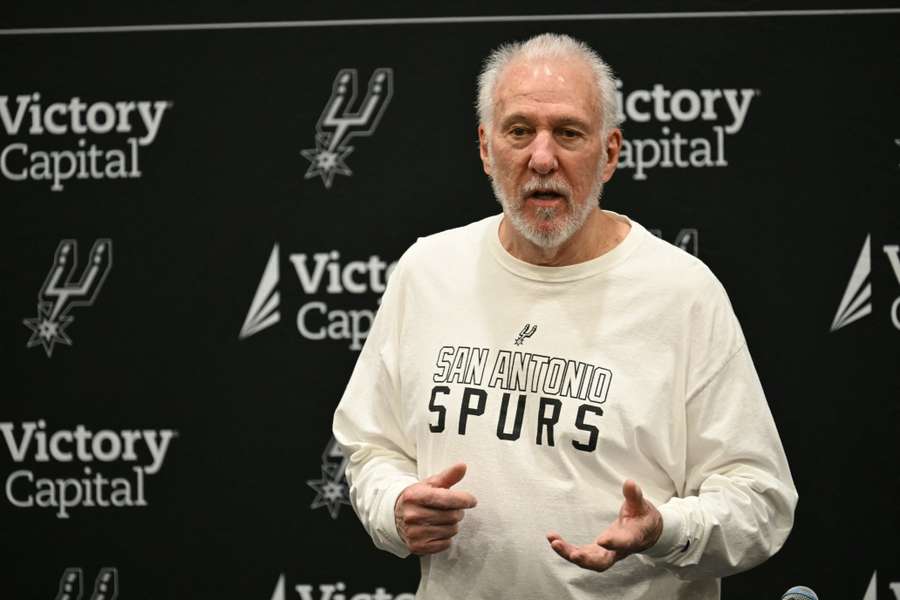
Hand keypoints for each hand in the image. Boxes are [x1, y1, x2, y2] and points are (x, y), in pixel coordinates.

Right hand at [395, 462, 476, 554]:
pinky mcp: (417, 546)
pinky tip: (438, 530)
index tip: (471, 500)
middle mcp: (412, 515)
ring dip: (452, 525)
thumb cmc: (418, 498)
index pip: (446, 499)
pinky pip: (445, 544)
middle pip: (452, 516)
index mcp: (415, 496)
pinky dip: (446, 538)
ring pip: (451, 530)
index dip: (464, 500)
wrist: (395, 516)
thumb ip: (447, 476)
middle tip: (453, 509)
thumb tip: (463, 466)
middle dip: (458, 512)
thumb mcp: (430, 484)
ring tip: (444, 519)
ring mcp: (414, 532)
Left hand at [547, 479, 662, 571]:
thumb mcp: (641, 505)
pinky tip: (554, 540)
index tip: (602, 540)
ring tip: (554, 542)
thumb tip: (629, 483)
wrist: (647, 533)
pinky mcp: (598, 551)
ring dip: (570, 554)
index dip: (614, 543)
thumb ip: (634, 496)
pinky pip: (581, 554)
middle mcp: (619, 550)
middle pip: (603, 562)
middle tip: (573, 555)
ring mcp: (607, 553)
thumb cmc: (643, 518)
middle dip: (587, 559)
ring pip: (588, 560)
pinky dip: (567, 550)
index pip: (625, 543)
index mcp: (633, 538)